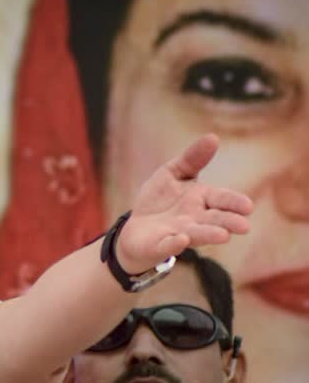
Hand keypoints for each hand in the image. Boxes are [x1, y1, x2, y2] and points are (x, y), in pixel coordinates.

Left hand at [116, 134, 252, 273]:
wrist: (136, 228)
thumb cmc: (159, 200)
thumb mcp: (172, 173)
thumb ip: (191, 159)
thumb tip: (213, 137)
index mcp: (202, 200)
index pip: (222, 199)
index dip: (234, 203)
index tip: (247, 206)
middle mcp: (195, 219)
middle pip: (215, 220)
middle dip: (228, 222)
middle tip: (244, 226)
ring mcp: (178, 234)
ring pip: (197, 235)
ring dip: (208, 235)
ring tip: (223, 236)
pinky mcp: (160, 245)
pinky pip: (168, 246)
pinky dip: (173, 244)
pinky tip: (181, 240)